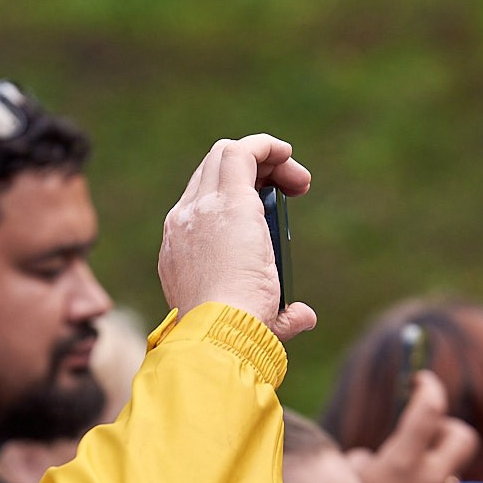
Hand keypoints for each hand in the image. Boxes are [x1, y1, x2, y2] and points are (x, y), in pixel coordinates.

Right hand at [158, 135, 316, 341]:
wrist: (215, 335)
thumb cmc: (230, 336)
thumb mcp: (254, 321)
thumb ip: (280, 316)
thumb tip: (303, 316)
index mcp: (179, 248)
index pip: (203, 202)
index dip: (239, 196)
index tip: (270, 212)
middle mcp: (183, 221)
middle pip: (213, 172)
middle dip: (254, 172)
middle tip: (291, 192)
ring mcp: (202, 207)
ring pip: (225, 154)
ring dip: (265, 158)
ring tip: (297, 181)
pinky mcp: (229, 199)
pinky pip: (243, 151)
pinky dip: (268, 146)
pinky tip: (288, 155)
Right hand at [347, 371, 477, 482]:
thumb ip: (365, 464)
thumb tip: (374, 459)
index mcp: (403, 464)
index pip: (430, 408)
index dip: (428, 387)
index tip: (421, 380)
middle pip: (462, 436)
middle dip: (445, 427)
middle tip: (424, 432)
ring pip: (448, 471)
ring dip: (429, 468)